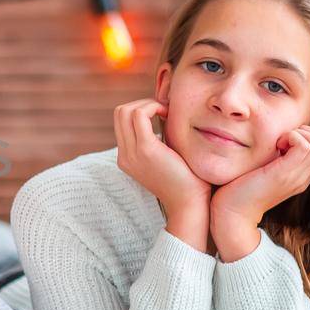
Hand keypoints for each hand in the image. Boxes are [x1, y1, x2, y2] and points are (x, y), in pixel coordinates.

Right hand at [113, 99, 211, 249]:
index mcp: (127, 158)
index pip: (122, 121)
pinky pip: (140, 114)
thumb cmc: (187, 182)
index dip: (141, 109)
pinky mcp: (146, 149)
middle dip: (142, 103)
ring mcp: (132, 153)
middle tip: (164, 110)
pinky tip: (170, 115)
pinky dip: (154, 107)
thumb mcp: (166, 158)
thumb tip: (166, 115)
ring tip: (167, 113)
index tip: (163, 114)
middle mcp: (124, 155)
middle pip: (120, 112)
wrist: (190, 205)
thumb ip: (160, 140)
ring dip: (148, 104)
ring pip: (126, 110)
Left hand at [210, 124, 309, 261]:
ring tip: (279, 144)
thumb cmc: (241, 191)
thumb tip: (278, 140)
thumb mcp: (264, 171)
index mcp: (301, 176)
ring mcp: (296, 176)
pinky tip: (275, 147)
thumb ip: (276, 159)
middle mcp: (303, 176)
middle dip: (308, 131)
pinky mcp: (283, 174)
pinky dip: (291, 137)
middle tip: (283, 141)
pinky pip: (305, 146)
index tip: (285, 142)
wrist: (232, 215)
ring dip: (300, 134)